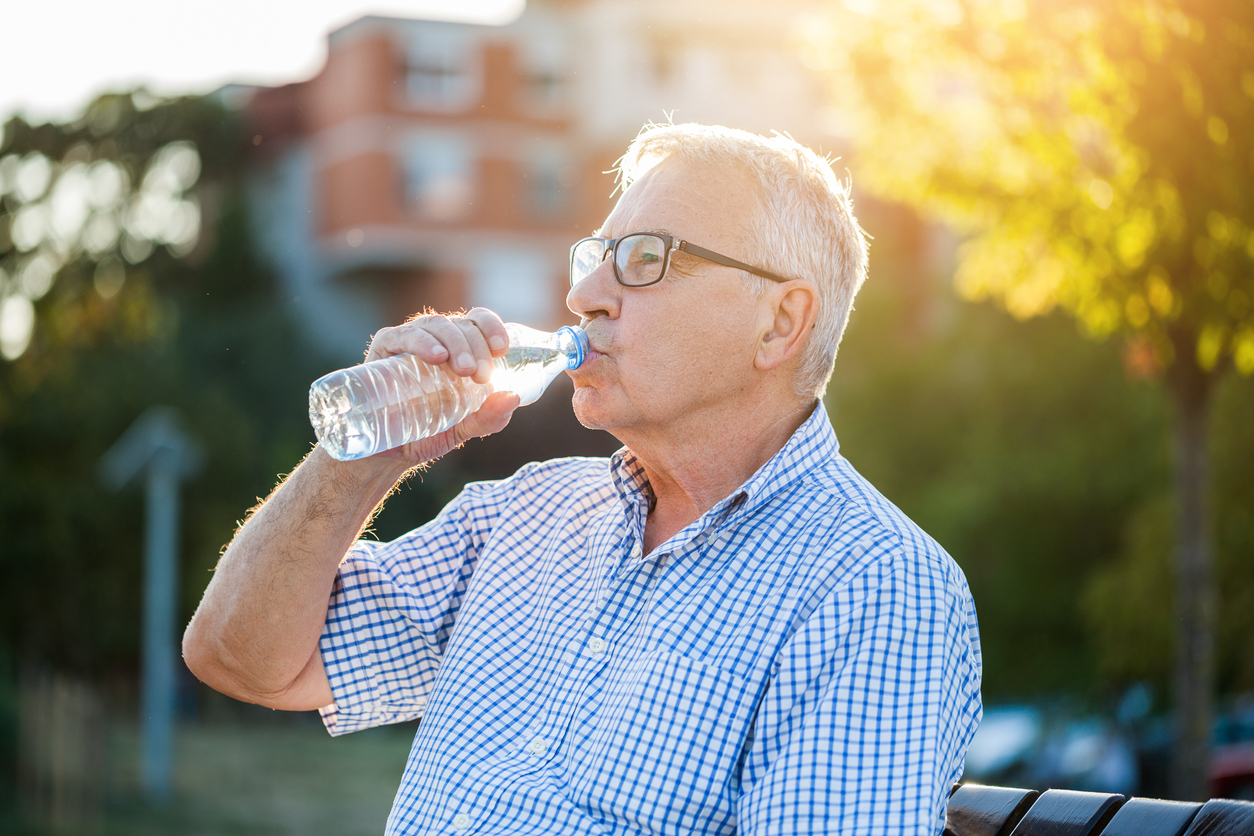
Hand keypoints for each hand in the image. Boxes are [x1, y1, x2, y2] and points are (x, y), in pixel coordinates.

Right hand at [359, 308, 520, 464]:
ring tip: (464, 369)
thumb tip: (513, 396)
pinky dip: (421, 341)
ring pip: (436, 325)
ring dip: (454, 342)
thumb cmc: (426, 433)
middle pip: (460, 324)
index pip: (477, 322)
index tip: (502, 349)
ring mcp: (408, 341)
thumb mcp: (464, 428)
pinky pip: (402, 336)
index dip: (492, 327)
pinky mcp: (383, 350)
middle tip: (481, 375)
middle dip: (476, 346)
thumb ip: (490, 417)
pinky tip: (436, 355)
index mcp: (458, 348)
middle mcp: (435, 339)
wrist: (387, 454)